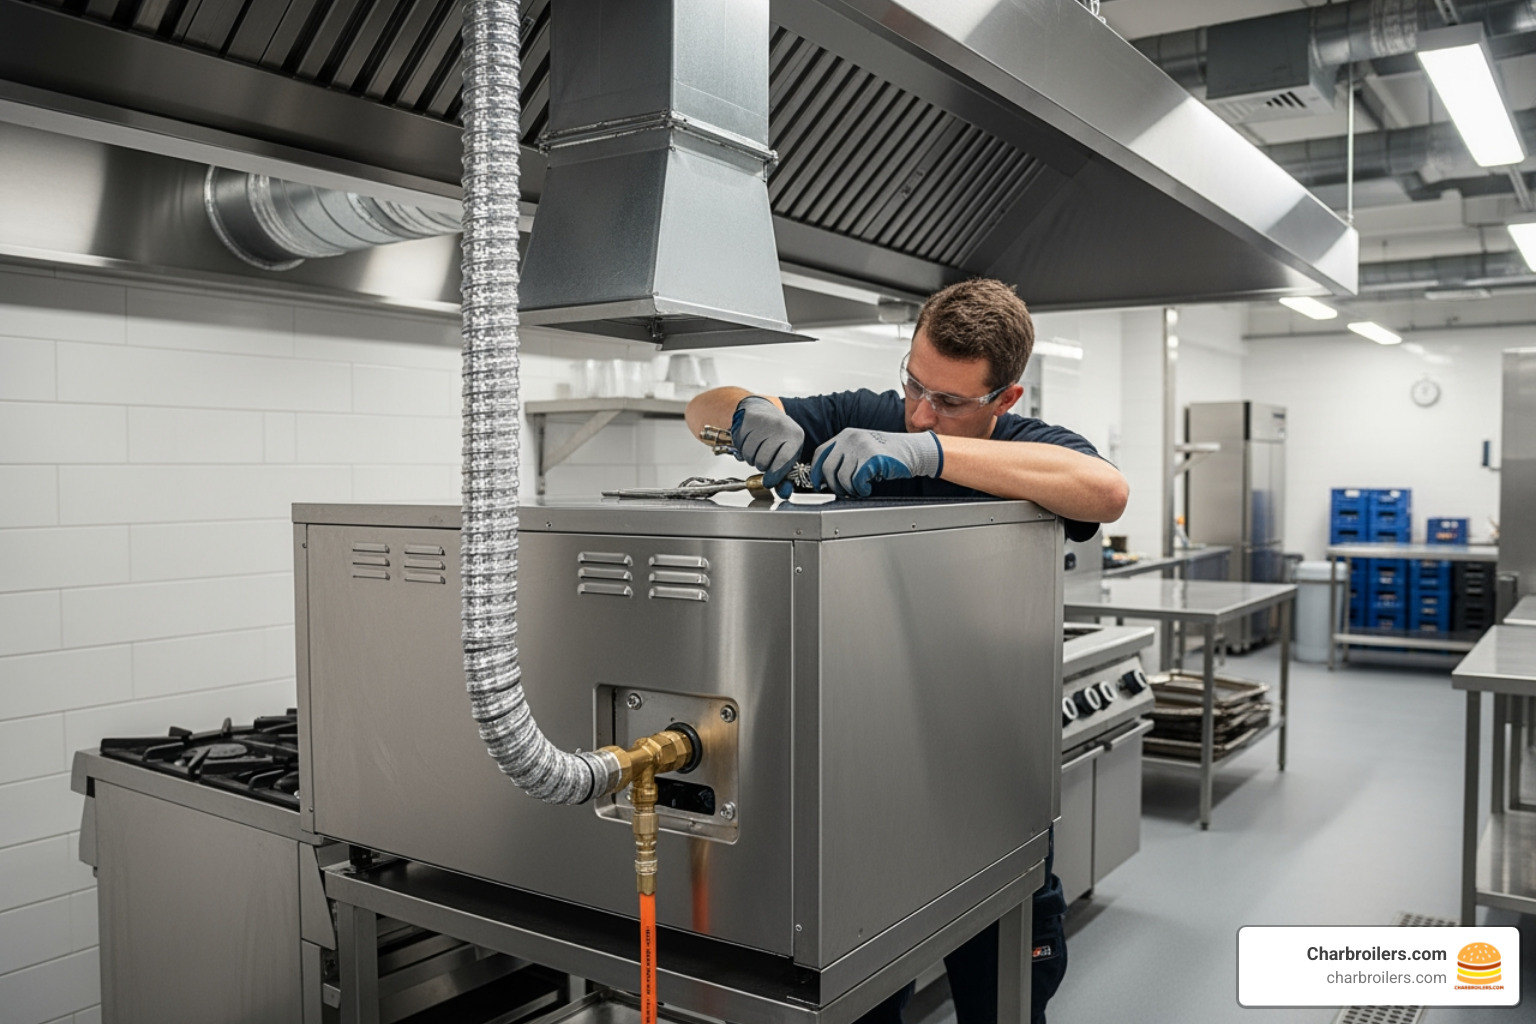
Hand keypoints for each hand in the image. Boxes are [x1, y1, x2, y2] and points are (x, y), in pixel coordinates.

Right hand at [731, 396, 804, 496]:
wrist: (764, 411)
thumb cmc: (778, 437)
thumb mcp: (787, 454)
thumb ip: (785, 476)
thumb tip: (784, 493)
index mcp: (795, 436)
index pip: (783, 461)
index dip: (774, 476)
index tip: (769, 482)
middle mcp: (781, 427)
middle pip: (763, 461)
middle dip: (761, 465)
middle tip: (765, 457)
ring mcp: (763, 422)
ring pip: (750, 455)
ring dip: (751, 458)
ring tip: (758, 449)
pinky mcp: (748, 420)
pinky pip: (740, 446)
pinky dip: (742, 449)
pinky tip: (750, 441)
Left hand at [809, 428, 943, 497]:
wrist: (913, 450)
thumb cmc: (888, 452)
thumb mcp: (862, 447)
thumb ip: (845, 457)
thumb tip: (827, 477)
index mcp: (845, 435)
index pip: (820, 454)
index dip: (816, 471)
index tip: (818, 484)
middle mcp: (850, 439)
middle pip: (827, 467)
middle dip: (832, 485)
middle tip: (842, 491)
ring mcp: (861, 447)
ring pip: (841, 477)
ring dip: (849, 489)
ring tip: (859, 489)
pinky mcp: (871, 458)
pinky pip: (857, 481)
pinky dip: (861, 489)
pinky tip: (868, 487)